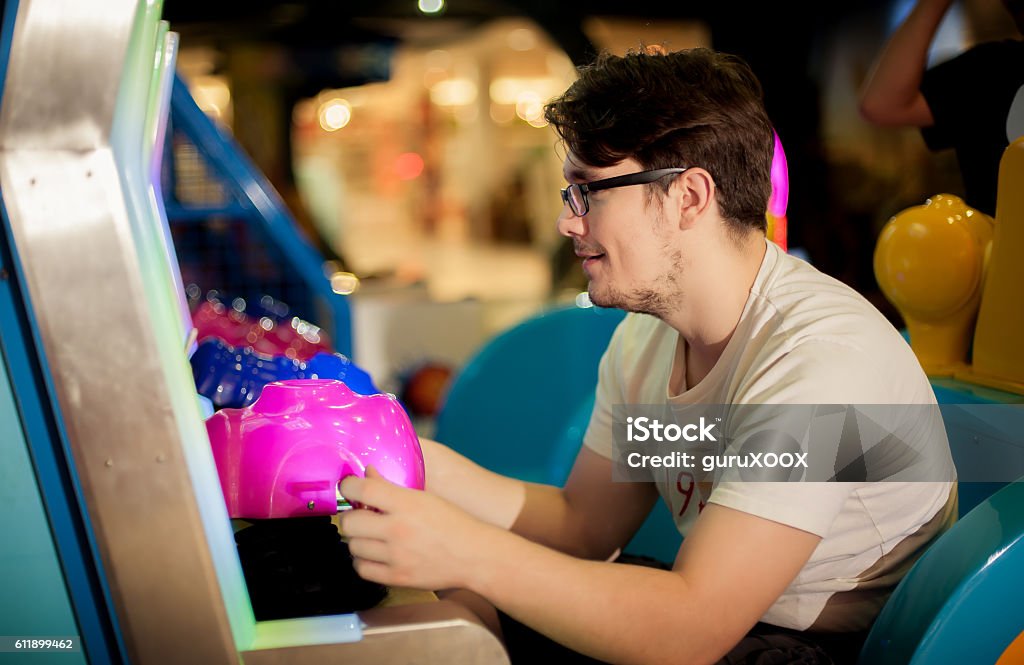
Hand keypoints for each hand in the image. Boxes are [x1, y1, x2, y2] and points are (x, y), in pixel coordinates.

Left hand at [339, 467, 502, 590]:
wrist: (474, 555)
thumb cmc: (453, 523)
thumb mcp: (424, 498)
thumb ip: (393, 487)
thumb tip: (367, 474)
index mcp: (407, 504)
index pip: (361, 489)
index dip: (348, 486)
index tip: (349, 488)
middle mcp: (398, 530)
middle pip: (349, 522)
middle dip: (351, 517)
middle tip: (359, 516)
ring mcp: (396, 556)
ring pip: (353, 546)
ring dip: (357, 539)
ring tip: (370, 536)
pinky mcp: (397, 577)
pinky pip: (362, 569)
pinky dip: (363, 561)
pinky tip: (374, 554)